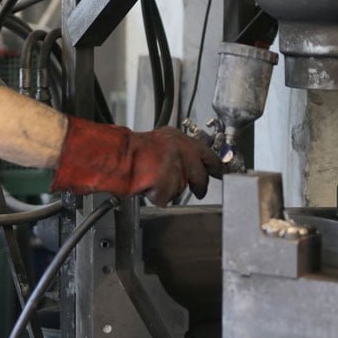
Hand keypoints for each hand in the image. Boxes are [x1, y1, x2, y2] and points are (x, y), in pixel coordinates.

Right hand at [50, 117, 223, 206]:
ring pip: (182, 188)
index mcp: (179, 139)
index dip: (216, 166)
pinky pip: (167, 198)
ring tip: (153, 181)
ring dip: (171, 189)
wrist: (116, 157)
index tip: (222, 172)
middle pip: (201, 176)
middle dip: (199, 186)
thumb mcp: (157, 141)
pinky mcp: (168, 186)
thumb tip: (189, 162)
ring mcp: (176, 170)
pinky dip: (158, 197)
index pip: (208, 154)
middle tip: (199, 191)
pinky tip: (147, 188)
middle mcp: (182, 152)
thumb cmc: (129, 150)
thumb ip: (175, 151)